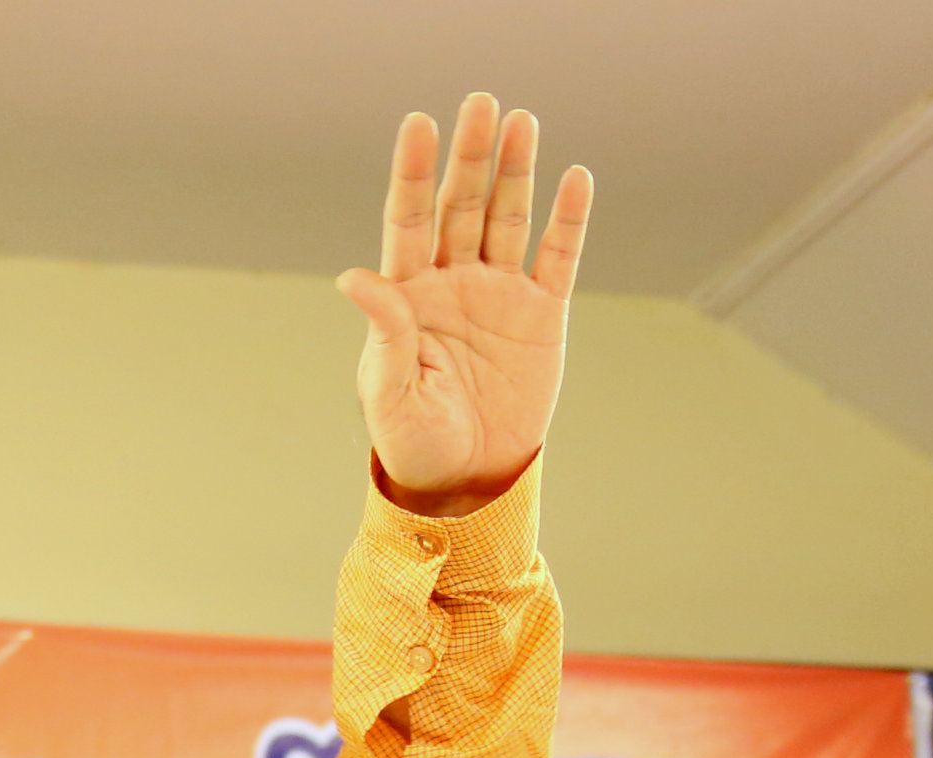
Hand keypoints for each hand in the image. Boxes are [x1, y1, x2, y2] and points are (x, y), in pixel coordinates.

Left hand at [341, 96, 591, 510]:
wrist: (468, 481)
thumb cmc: (415, 442)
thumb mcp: (391, 393)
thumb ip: (385, 333)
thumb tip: (357, 278)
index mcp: (409, 297)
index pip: (408, 220)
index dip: (413, 172)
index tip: (419, 123)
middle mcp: (453, 282)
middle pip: (461, 205)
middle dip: (470, 155)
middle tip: (480, 102)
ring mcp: (499, 293)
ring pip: (508, 218)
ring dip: (515, 170)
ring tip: (522, 121)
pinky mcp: (542, 314)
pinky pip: (558, 257)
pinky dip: (568, 219)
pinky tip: (575, 178)